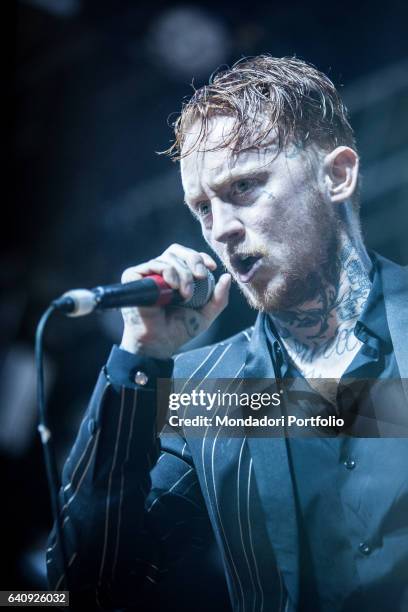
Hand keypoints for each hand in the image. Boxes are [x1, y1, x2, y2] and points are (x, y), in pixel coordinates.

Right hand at [119, 243, 230, 359]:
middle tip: (201, 276)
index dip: (200, 257)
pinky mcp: (134, 276)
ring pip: (168, 258)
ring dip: (183, 273)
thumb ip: (219, 298)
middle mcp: (160, 272)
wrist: (159, 343)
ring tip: (186, 294)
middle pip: (177, 251)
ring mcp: (147, 274)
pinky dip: (168, 272)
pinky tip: (174, 287)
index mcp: (176, 277)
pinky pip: (154, 264)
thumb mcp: (206, 314)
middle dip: (193, 260)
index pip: (187, 256)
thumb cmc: (178, 330)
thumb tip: (227, 277)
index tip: (212, 267)